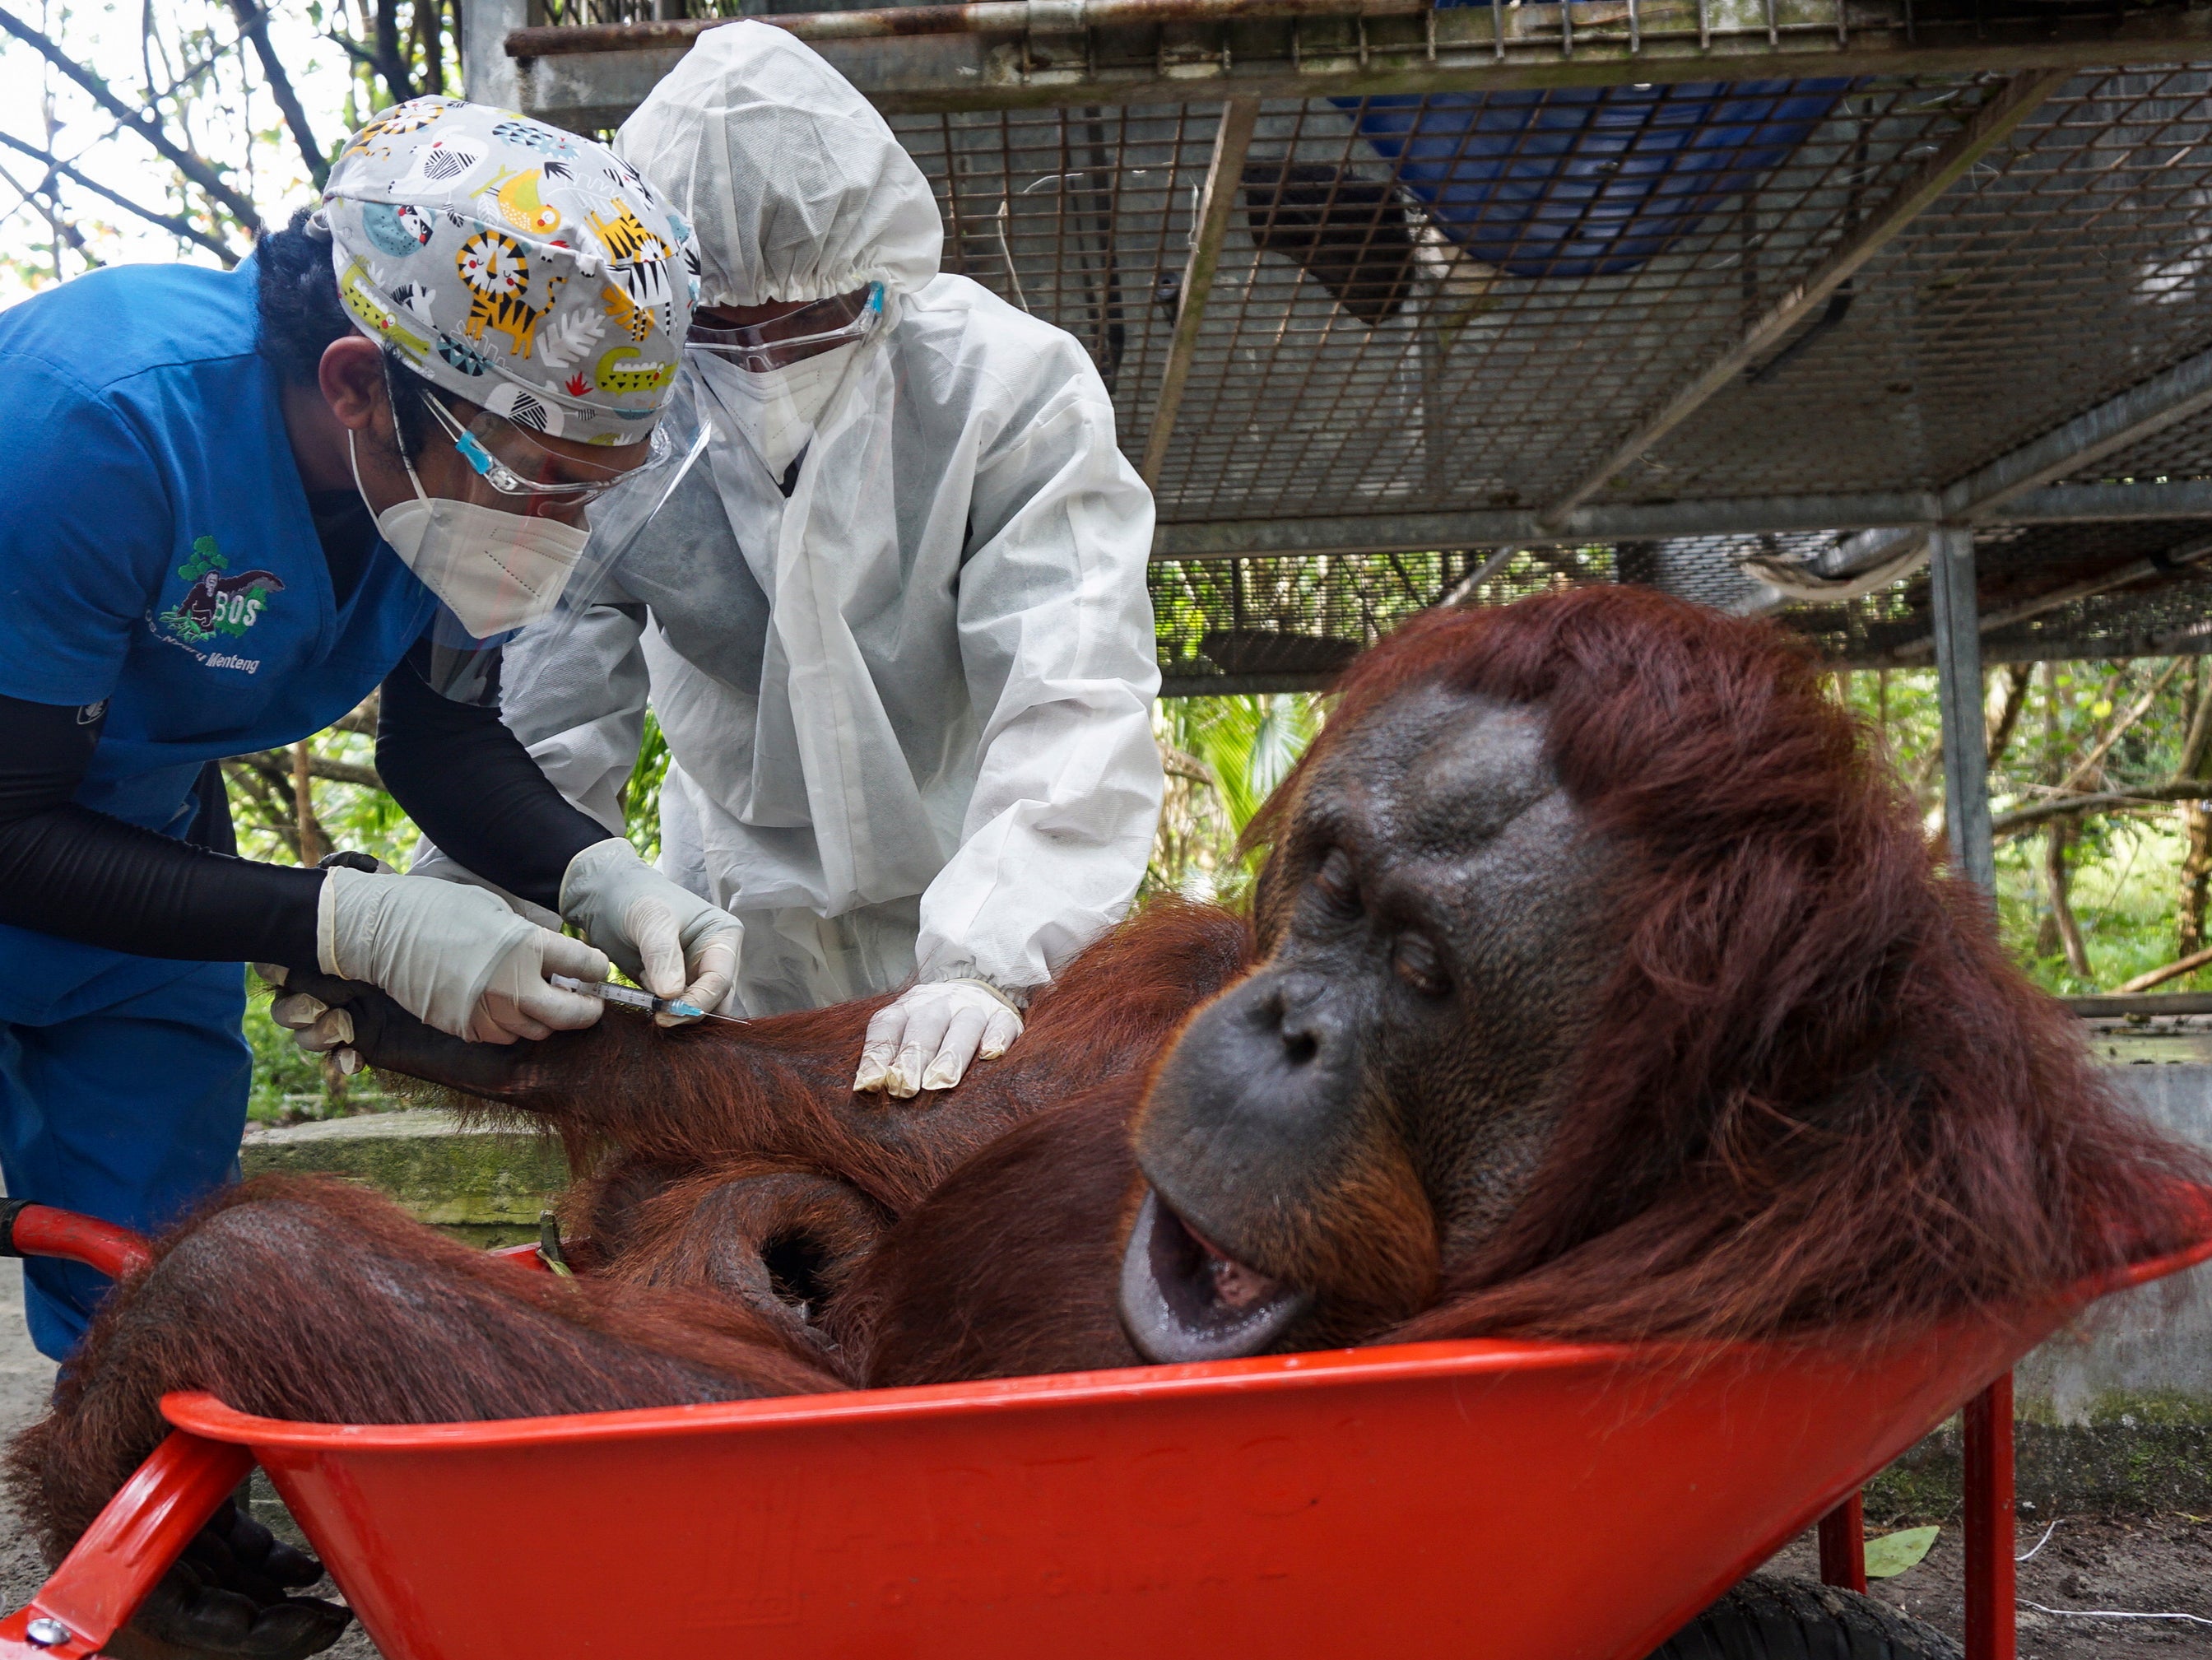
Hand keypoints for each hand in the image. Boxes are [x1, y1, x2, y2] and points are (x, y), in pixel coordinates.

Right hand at [315, 865, 608, 1042]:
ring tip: (545, 999)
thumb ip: (532, 939)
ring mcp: (487, 1013)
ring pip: (537, 1031)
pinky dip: (514, 1025)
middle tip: (590, 1001)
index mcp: (525, 946)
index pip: (584, 966)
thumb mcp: (497, 911)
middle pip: (570, 1014)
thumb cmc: (441, 911)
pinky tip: (509, 1007)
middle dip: (587, 1010)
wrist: (384, 932)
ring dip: (548, 1018)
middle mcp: (511, 986)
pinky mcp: (465, 1028)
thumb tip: (560, 958)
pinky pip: (504, 1036)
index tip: (597, 968)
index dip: (597, 968)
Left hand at [559, 837, 741, 1024]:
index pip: (720, 980)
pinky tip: (642, 1000)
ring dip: (673, 1013)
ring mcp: (694, 973)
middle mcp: (714, 958)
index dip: (697, 1001)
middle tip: (657, 1015)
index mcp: (722, 936)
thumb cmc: (634, 897)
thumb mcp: (650, 920)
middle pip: (715, 1001)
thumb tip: (672, 996)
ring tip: (646, 1000)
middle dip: (687, 1011)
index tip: (666, 1014)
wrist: (604, 895)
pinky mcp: (673, 985)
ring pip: (696, 1009)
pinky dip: (660, 1012)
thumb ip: (663, 956)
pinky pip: (675, 1009)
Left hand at [853, 979, 1022, 1098]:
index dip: (878, 1054)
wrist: (979, 987)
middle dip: (913, 1057)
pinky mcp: (1004, 1016)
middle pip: (925, 1025)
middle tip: (905, 1087)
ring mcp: (975, 1007)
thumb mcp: (906, 1029)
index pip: (888, 1026)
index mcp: (909, 1006)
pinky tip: (991, 1056)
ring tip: (941, 1082)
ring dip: (951, 1054)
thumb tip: (868, 1087)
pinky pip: (1002, 1024)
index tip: (871, 1084)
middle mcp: (940, 1003)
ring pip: (964, 1025)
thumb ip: (888, 1054)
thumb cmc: (935, 1025)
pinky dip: (997, 1038)